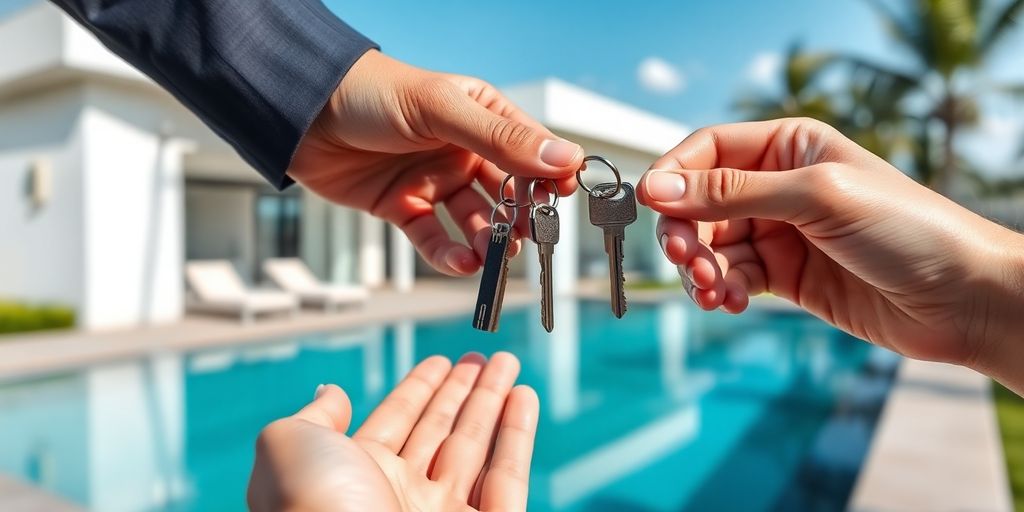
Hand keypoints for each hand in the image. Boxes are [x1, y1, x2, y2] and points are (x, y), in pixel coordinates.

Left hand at [247, 352, 538, 511]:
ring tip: (508, 365)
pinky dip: (518, 436)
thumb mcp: (289, 448)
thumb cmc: (311, 510)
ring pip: (476, 449)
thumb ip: (315, 417)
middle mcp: (399, 497)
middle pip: (440, 432)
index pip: (396, 421)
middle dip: (463, 392)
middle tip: (483, 357)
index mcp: (353, 478)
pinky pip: (508, 479)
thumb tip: (333, 391)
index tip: (441, 361)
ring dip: (494, 403)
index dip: (419, 389)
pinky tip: (523, 398)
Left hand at [288, 50, 582, 275]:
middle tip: (529, 238)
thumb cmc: (373, 94)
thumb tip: (566, 159)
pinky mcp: (402, 207)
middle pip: (507, 191)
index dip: (551, 174)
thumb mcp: (442, 111)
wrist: (301, 113)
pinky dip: (448, 255)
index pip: (530, 149)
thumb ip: (501, 140)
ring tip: (492, 254)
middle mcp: (462, 149)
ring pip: (473, 220)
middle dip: (520, 217)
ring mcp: (433, 180)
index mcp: (481, 115)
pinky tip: (461, 264)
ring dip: (486, 240)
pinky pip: (433, 237)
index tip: (564, 198)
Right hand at [637, 118, 1023, 391]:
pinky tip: (729, 303)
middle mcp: (778, 186)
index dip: (674, 176)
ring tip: (713, 289)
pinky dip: (721, 291)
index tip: (651, 206)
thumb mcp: (814, 197)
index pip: (707, 150)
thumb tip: (656, 187)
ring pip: (710, 246)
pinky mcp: (785, 276)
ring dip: (701, 269)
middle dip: (685, 232)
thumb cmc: (906, 229)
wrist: (963, 299)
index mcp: (788, 146)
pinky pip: (732, 278)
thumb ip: (731, 193)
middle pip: (699, 202)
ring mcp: (780, 233)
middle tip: (685, 260)